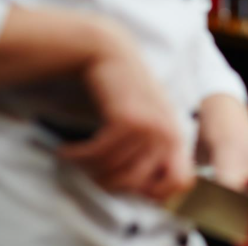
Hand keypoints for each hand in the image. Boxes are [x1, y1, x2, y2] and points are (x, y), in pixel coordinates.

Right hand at [58, 18, 193, 200]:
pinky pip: (99, 156)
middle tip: (89, 172)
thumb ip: (151, 152)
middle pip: (137, 186)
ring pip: (115, 173)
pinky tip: (66, 150)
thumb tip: (146, 194)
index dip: (157, 194)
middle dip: (107, 184)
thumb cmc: (125, 92)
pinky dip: (77, 157)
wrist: (110, 53)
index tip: (126, 187)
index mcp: (177, 136)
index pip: (181, 183)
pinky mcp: (128, 120)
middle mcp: (169, 134)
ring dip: (87, 169)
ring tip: (76, 157)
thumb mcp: (148, 120)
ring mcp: (151, 127)